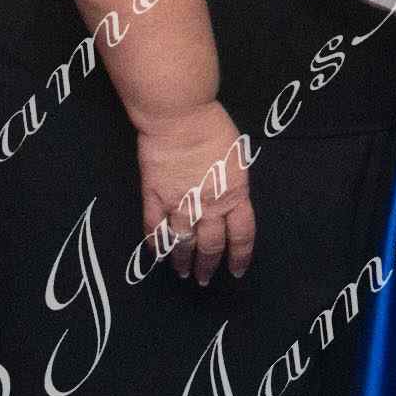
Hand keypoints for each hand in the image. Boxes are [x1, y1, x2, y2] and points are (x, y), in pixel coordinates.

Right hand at [129, 103, 255, 282]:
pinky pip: (154, 227)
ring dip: (182, 261)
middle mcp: (209, 206)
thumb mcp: (237, 157)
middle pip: (210, 245)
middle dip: (208, 266)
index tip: (236, 272)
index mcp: (234, 195)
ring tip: (182, 273)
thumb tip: (231, 198)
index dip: (239, 257)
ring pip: (182, 242)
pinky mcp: (155, 196)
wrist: (180, 116)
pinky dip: (156, 243)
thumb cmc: (213, 128)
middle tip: (203, 279)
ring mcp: (180, 204)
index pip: (241, 236)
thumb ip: (234, 183)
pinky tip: (157, 255)